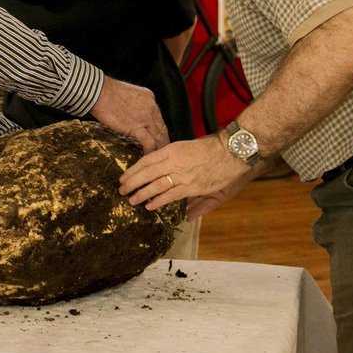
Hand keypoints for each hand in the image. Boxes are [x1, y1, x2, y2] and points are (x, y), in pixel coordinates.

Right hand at [89, 76, 168, 151]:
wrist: (99, 92)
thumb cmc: (106, 92)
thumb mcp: (128, 93)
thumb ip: (135, 104)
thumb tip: (132, 113)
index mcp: (149, 98)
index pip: (158, 117)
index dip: (159, 128)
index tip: (158, 136)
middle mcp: (151, 107)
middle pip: (162, 128)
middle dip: (163, 140)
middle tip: (163, 150)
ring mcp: (145, 118)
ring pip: (159, 136)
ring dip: (159, 148)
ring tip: (157, 156)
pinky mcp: (136, 127)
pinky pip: (149, 143)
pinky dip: (149, 151)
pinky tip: (147, 156)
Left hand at [119, 133, 260, 217]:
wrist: (230, 151)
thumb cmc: (210, 148)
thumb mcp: (187, 147)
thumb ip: (171, 157)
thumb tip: (155, 162)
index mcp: (172, 150)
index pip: (146, 160)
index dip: (133, 170)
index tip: (124, 176)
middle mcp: (174, 161)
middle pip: (147, 172)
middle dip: (132, 182)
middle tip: (121, 190)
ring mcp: (183, 174)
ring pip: (156, 184)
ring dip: (142, 193)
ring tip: (131, 199)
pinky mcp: (192, 186)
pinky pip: (171, 195)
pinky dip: (159, 200)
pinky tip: (150, 205)